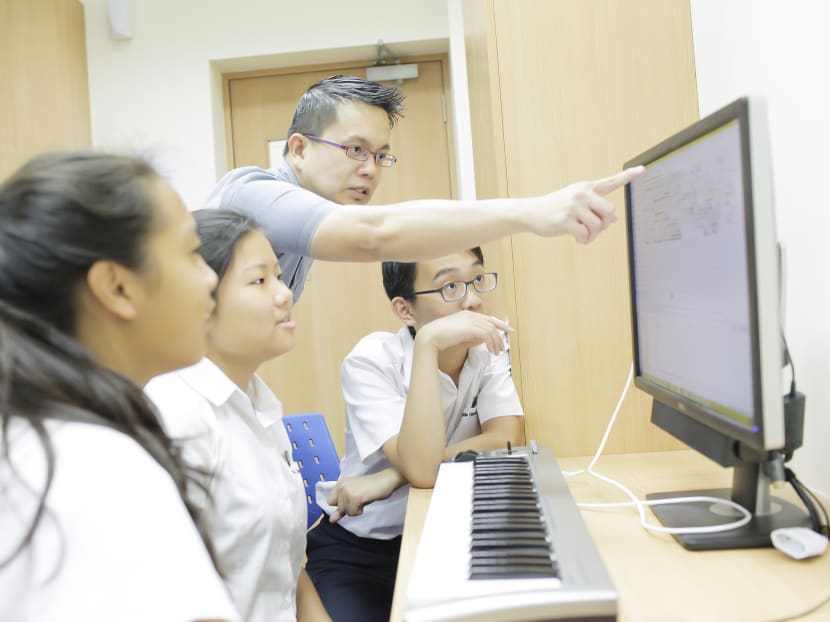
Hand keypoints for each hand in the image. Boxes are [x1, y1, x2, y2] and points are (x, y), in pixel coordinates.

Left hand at [326, 469, 403, 522]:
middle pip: (339, 508)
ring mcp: (347, 491)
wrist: (385, 481)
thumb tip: (331, 520)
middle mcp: (341, 485)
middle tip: (360, 498)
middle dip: (349, 507)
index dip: (341, 504)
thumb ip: (342, 508)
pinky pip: (353, 513)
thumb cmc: (372, 488)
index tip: (352, 500)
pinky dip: (360, 510)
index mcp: (340, 483)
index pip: (330, 501)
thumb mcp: (354, 497)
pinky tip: (366, 500)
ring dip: (356, 509)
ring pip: (346, 511)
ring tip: (364, 498)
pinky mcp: (354, 497)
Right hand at [415, 311, 511, 354]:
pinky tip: (491, 351)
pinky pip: (487, 335)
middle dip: (500, 335)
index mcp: (467, 314)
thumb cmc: (441, 336)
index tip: (508, 330)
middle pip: (492, 323)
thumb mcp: (459, 334)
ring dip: (496, 342)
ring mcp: (471, 320)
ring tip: (497, 352)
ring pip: (491, 330)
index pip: (488, 318)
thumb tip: (482, 340)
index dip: (499, 324)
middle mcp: (471, 315)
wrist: (431, 336)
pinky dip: (491, 343)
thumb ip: (471, 335)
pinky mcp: (471, 327)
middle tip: (503, 347)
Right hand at [527, 166, 644, 242]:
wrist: (531, 212)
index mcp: (586, 188)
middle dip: (605, 225)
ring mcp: (573, 206)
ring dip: (593, 236)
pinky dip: (584, 240)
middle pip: (609, 212)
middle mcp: (581, 194)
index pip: (610, 181)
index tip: (642, 169)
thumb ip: (595, 208)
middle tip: (596, 230)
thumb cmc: (555, 208)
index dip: (628, 176)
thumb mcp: (576, 204)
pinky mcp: (565, 220)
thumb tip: (615, 219)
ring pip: (597, 226)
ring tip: (585, 236)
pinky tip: (578, 239)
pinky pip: (585, 234)